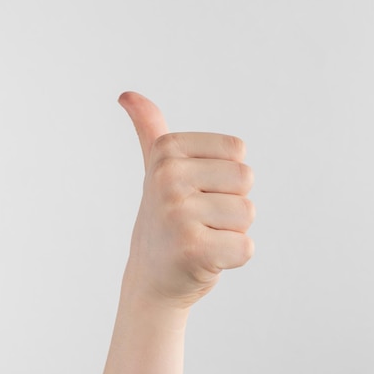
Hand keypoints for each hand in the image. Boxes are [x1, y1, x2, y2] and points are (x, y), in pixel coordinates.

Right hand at [118, 91, 254, 309]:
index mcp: (167, 150)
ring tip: (200, 239)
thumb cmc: (163, 220)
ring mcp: (178, 214)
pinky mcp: (193, 250)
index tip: (195, 194)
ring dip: (231, 232)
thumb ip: (150, 129)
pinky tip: (204, 260)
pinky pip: (246, 247)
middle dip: (230, 205)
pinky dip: (232, 258)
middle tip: (199, 221)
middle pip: (245, 180)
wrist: (150, 279)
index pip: (237, 152)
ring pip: (247, 214)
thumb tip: (126, 94)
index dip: (225, 178)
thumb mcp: (155, 169)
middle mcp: (168, 177)